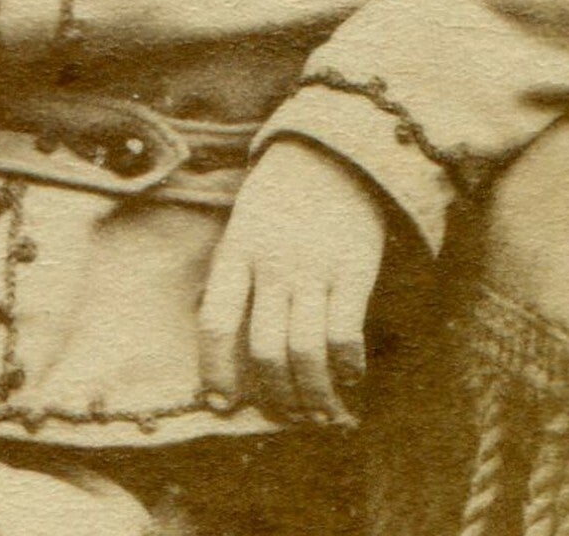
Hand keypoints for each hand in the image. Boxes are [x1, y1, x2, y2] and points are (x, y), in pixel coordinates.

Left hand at [199, 139, 386, 424]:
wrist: (334, 153)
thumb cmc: (281, 195)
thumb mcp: (243, 224)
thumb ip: (235, 273)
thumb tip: (223, 336)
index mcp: (237, 252)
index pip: (216, 321)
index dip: (215, 369)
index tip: (220, 404)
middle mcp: (271, 265)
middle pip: (264, 350)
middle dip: (274, 395)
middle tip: (284, 416)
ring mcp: (313, 268)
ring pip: (305, 352)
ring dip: (312, 394)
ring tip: (319, 414)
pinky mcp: (352, 270)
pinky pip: (345, 333)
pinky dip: (347, 366)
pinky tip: (350, 378)